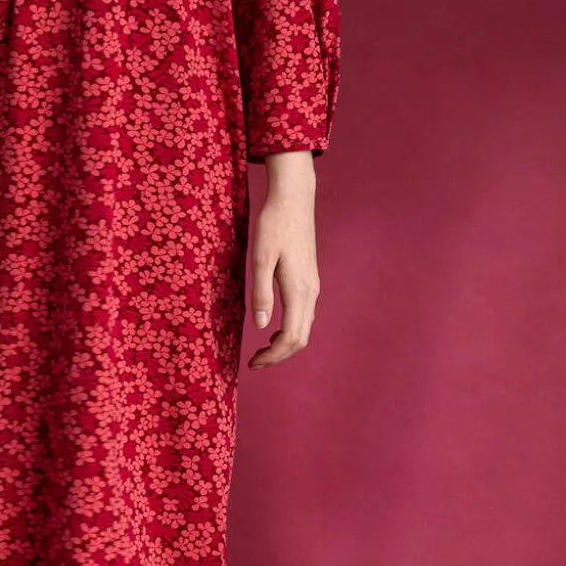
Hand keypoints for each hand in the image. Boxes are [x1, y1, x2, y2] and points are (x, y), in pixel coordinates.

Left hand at [247, 157, 319, 368]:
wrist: (294, 200)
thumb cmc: (273, 225)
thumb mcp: (260, 258)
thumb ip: (260, 293)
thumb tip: (260, 327)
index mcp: (298, 290)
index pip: (291, 338)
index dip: (273, 356)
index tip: (252, 364)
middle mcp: (310, 292)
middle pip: (301, 339)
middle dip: (279, 356)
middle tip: (255, 363)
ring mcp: (313, 286)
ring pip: (304, 328)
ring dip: (285, 344)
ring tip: (261, 350)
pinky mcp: (310, 279)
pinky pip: (304, 315)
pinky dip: (290, 329)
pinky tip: (272, 327)